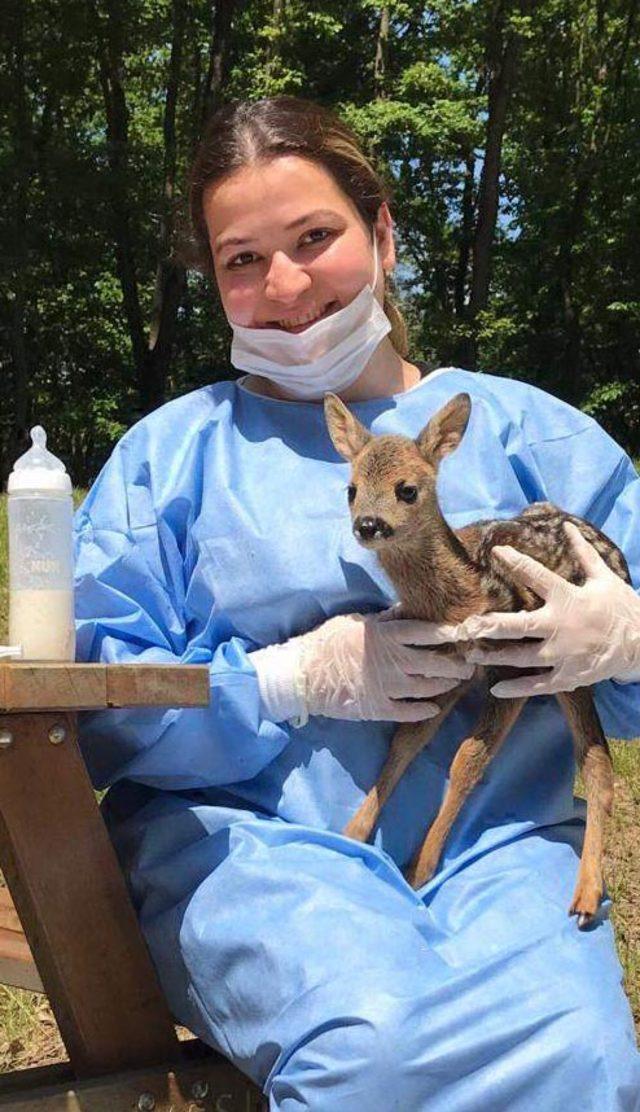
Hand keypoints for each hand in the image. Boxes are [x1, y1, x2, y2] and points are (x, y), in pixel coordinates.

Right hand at [295, 610, 474, 723]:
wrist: (303, 674)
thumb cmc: (328, 641)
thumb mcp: (357, 622)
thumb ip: (386, 619)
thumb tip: (407, 608)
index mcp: (388, 635)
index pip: (427, 633)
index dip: (450, 634)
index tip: (466, 635)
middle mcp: (393, 661)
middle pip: (436, 663)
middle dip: (456, 665)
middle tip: (468, 664)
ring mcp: (388, 686)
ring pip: (427, 687)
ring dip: (444, 685)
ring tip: (454, 682)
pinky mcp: (379, 708)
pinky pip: (409, 711)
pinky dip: (424, 710)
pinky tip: (433, 708)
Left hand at [454, 521, 639, 697]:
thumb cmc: (619, 607)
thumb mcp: (604, 578)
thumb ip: (583, 553)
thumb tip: (568, 526)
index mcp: (568, 598)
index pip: (537, 576)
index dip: (516, 562)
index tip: (496, 552)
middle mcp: (561, 627)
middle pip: (519, 626)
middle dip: (492, 626)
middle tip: (467, 626)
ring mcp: (563, 655)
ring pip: (522, 657)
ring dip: (495, 657)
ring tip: (471, 655)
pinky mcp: (568, 676)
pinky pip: (539, 684)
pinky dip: (517, 688)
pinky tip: (496, 689)